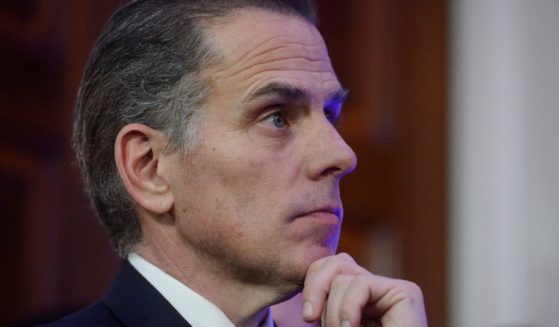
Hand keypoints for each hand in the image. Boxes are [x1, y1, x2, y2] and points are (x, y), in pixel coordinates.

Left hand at [301, 253, 426, 326]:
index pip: (328, 269)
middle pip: (335, 263)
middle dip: (315, 290)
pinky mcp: (405, 293)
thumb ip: (326, 313)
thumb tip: (307, 300)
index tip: (307, 317)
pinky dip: (347, 308)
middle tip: (309, 319)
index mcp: (358, 298)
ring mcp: (391, 290)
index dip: (312, 285)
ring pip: (344, 276)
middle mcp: (376, 290)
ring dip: (333, 310)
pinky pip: (361, 284)